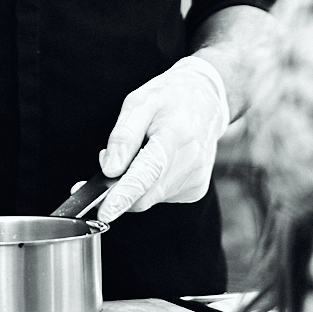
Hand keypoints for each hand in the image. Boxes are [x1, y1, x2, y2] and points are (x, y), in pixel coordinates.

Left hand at [95, 56, 230, 226]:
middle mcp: (190, 163)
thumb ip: (124, 136)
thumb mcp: (140, 102)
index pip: (147, 173)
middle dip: (119, 187)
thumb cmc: (170, 99)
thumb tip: (110, 170)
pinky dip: (149, 185)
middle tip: (111, 160)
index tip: (106, 212)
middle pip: (143, 194)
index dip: (123, 195)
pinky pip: (159, 197)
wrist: (207, 102)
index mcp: (175, 136)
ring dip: (134, 183)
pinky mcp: (195, 191)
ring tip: (141, 152)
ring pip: (148, 198)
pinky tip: (155, 162)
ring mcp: (195, 180)